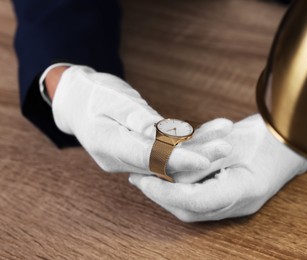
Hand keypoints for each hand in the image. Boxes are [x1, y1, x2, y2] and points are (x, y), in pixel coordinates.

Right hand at [50, 65, 232, 174]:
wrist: (78, 101)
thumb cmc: (94, 94)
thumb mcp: (113, 100)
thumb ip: (137, 119)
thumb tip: (161, 134)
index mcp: (108, 146)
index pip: (148, 158)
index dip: (178, 160)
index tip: (205, 160)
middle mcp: (120, 159)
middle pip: (163, 164)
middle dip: (196, 156)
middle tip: (225, 146)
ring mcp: (129, 159)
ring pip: (168, 160)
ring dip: (197, 150)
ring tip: (223, 136)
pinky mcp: (139, 153)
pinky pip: (165, 152)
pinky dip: (186, 144)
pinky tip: (209, 134)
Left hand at [130, 114, 306, 221]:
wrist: (292, 137)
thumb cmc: (267, 135)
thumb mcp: (231, 140)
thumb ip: (200, 159)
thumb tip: (169, 170)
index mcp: (243, 191)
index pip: (194, 202)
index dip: (164, 192)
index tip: (141, 179)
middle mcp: (238, 204)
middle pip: (190, 210)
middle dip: (161, 194)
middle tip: (139, 177)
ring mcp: (237, 203)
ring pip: (193, 206)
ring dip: (169, 192)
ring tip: (149, 175)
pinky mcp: (232, 195)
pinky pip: (202, 197)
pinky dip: (182, 188)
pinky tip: (170, 175)